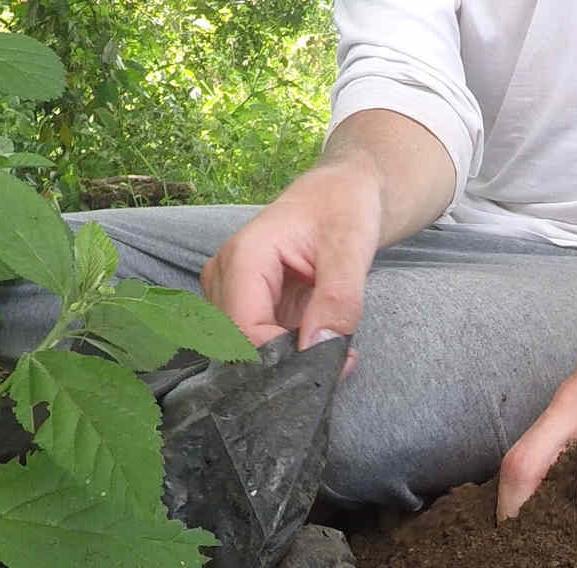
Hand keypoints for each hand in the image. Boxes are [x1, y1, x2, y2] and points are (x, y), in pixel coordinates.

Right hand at [201, 162, 382, 359]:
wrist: (339, 195)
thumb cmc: (343, 209)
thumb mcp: (351, 249)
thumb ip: (338, 300)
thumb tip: (319, 349)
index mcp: (244, 257)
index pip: (245, 331)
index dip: (284, 359)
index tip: (332, 364)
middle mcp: (225, 277)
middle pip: (240, 345)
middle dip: (288, 364)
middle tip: (337, 362)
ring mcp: (229, 293)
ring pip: (246, 350)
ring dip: (288, 361)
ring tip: (331, 351)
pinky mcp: (242, 306)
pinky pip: (257, 343)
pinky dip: (289, 353)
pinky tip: (319, 344)